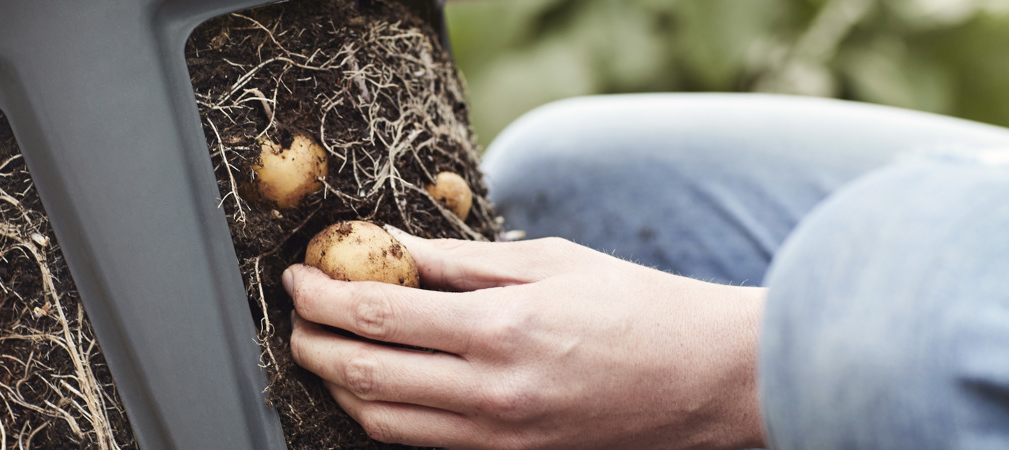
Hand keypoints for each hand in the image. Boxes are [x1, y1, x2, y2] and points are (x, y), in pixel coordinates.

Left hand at [284, 232, 766, 449]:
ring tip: (326, 347)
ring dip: (335, 385)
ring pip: (379, 422)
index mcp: (501, 329)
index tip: (299, 276)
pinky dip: (380, 415)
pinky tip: (375, 383)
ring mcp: (498, 436)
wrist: (709, 379)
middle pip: (361, 376)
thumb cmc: (637, 307)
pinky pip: (419, 444)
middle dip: (310, 343)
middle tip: (298, 314)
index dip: (320, 295)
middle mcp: (492, 392)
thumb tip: (385, 246)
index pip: (375, 316)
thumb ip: (457, 260)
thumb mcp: (546, 261)